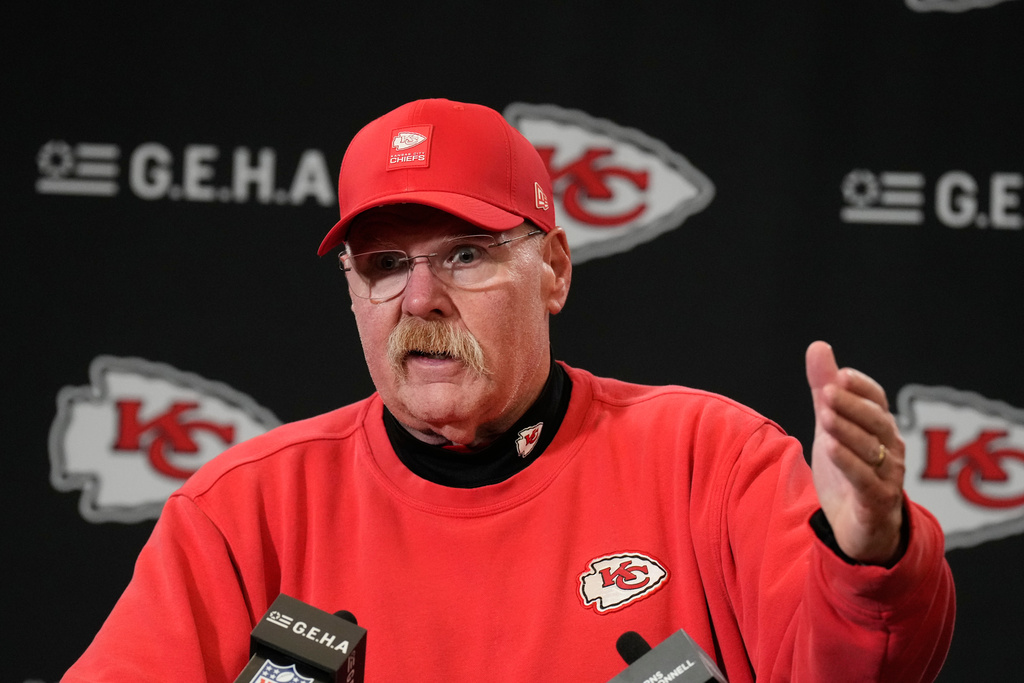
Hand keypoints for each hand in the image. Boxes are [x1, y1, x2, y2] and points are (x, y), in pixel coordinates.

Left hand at [805, 341, 905, 564]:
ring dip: (847, 431)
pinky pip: (864, 480)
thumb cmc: (850, 469)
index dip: (861, 388)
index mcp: (881, 428)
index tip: (841, 374)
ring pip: (870, 450)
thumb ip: (825, 388)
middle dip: (852, 406)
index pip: (877, 401)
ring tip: (824, 416)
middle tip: (827, 393)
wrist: (860, 526)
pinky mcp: (875, 501)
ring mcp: (886, 476)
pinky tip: (829, 448)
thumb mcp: (831, 425)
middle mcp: (890, 449)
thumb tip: (818, 346)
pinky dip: (848, 463)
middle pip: (876, 422)